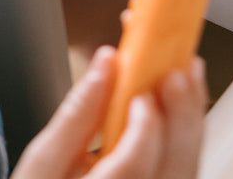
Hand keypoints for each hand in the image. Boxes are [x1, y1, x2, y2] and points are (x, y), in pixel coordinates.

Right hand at [12, 47, 206, 178]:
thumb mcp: (43, 162)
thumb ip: (75, 114)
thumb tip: (105, 64)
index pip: (133, 169)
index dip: (143, 130)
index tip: (142, 95)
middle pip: (174, 168)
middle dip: (181, 117)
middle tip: (176, 74)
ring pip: (186, 167)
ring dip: (189, 118)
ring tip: (186, 73)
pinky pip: (184, 166)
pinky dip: (186, 132)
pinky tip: (182, 101)